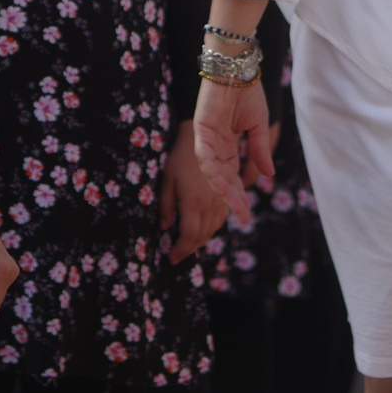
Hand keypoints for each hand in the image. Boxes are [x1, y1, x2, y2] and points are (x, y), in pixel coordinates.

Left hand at [158, 123, 228, 263]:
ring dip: (200, 240)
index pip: (188, 236)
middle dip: (189, 249)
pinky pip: (221, 218)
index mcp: (194, 202)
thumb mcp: (166, 180)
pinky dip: (210, 228)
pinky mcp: (227, 194)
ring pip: (213, 229)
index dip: (180, 250)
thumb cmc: (179, 156)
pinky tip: (202, 230)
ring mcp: (221, 199)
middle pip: (202, 236)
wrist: (205, 134)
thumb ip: (166, 206)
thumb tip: (164, 228)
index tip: (171, 257)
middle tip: (177, 256)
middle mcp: (211, 204)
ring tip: (187, 246)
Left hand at [193, 72, 275, 221]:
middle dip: (232, 198)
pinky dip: (212, 170)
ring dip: (223, 189)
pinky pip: (205, 155)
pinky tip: (222, 183)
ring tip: (234, 205)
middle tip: (242, 215)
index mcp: (227, 146)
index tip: (246, 214)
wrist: (238, 67)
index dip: (239, 195)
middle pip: (222, 179)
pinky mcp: (201, 129)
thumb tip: (269, 175)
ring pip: (212, 171)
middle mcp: (215, 146)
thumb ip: (259, 150)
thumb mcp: (258, 125)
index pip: (232, 176)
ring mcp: (207, 139)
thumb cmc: (247, 92)